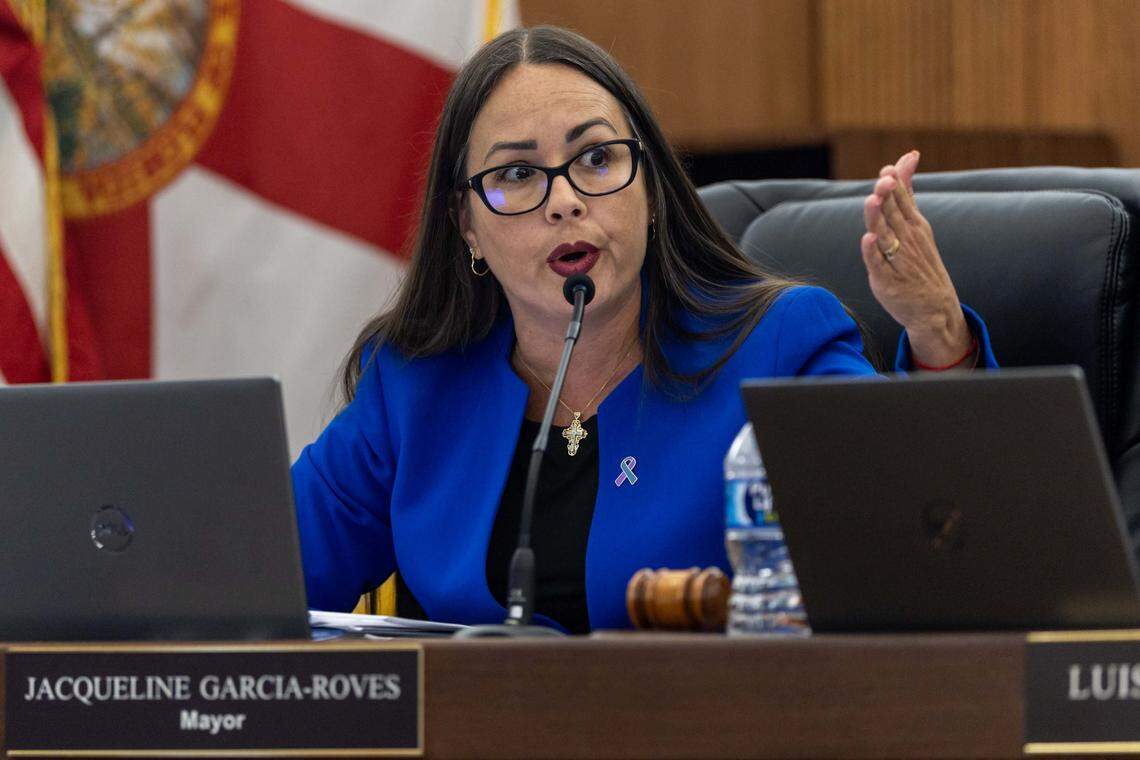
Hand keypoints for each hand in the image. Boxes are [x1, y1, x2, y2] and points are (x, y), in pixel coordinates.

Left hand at [860, 150, 972, 366]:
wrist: (934, 308)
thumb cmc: (921, 263)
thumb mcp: (918, 226)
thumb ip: (908, 195)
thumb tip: (907, 159)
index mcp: (915, 226)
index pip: (903, 199)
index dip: (895, 183)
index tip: (889, 169)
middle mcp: (907, 241)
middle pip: (894, 213)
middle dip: (888, 195)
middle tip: (884, 178)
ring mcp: (897, 260)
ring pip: (884, 235)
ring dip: (878, 218)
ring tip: (873, 201)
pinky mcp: (886, 280)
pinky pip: (878, 264)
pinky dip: (873, 252)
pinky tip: (868, 240)